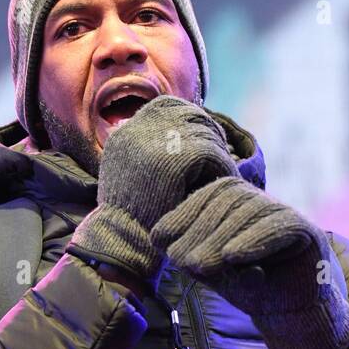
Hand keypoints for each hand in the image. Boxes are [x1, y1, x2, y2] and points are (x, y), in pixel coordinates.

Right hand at [98, 93, 238, 224]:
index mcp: (125, 133)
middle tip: (220, 153)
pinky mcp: (174, 160)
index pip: (166, 106)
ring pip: (203, 133)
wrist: (124, 242)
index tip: (203, 136)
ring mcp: (154, 143)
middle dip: (208, 131)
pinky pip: (212, 153)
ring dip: (217, 151)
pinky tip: (225, 183)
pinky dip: (222, 167)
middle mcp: (137, 130)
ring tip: (223, 171)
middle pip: (187, 113)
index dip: (189, 117)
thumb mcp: (129, 176)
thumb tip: (175, 134)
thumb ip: (145, 152)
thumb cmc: (131, 219)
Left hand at [149, 175, 348, 348]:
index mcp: (241, 205)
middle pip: (230, 199)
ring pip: (252, 210)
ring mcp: (288, 214)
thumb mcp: (214, 272)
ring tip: (200, 266)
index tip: (160, 238)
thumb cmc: (252, 290)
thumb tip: (159, 236)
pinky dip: (254, 240)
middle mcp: (265, 203)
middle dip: (200, 229)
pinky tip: (232, 256)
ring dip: (221, 238)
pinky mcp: (308, 232)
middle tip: (180, 260)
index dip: (184, 213)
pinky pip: (280, 226)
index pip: (212, 195)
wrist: (291, 316)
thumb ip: (192, 253)